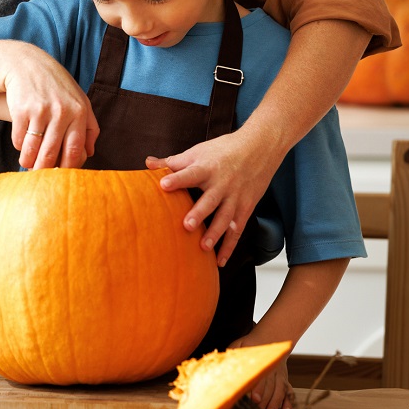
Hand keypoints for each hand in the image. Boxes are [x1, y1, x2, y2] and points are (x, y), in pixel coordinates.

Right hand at [1, 43, 98, 169]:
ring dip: (28, 162)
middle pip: (52, 154)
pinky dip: (19, 145)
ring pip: (33, 150)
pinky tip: (21, 143)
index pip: (75, 151)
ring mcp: (41, 110)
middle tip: (41, 177)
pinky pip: (19, 139)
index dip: (67, 169)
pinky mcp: (21, 110)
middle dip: (45, 170)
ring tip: (27, 164)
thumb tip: (90, 153)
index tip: (61, 175)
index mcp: (80, 112)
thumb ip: (89, 126)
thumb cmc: (56, 86)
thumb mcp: (79, 100)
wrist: (27, 64)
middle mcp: (62, 111)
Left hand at [146, 129, 278, 265]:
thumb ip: (173, 162)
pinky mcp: (246, 207)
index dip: (177, 179)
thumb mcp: (198, 152)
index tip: (163, 184)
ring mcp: (236, 197)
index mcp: (207, 167)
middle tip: (186, 225)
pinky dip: (230, 246)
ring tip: (203, 247)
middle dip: (199, 213)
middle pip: (210, 199)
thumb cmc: (224, 150)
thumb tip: (148, 164)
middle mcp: (222, 183)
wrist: (260, 147)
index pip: (190, 173)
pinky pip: (238, 230)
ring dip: (215, 233)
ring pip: (226, 218)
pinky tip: (221, 261)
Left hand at [229, 335, 293, 408]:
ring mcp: (280, 376)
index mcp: (261, 361)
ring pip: (279, 391)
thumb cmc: (249, 345)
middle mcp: (272, 370)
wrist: (270, 338)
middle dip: (265, 400)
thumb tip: (223, 362)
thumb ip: (233, 353)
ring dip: (275, 404)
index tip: (254, 399)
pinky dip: (288, 402)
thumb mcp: (239, 345)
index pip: (259, 377)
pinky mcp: (285, 380)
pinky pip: (289, 392)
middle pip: (270, 387)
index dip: (257, 388)